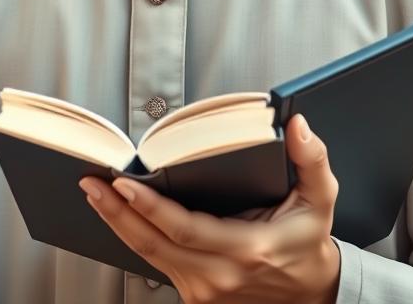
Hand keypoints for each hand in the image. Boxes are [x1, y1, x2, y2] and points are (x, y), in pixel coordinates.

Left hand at [78, 113, 340, 302]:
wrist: (314, 294)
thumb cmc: (309, 243)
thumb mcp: (321, 199)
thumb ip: (311, 160)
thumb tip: (297, 126)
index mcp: (246, 250)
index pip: (184, 228)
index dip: (149, 206)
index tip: (124, 183)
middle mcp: (219, 276)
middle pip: (154, 245)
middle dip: (117, 212)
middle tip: (92, 183)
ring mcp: (205, 292)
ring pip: (149, 257)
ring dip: (119, 224)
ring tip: (96, 194)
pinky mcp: (197, 298)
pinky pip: (157, 266)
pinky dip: (135, 239)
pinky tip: (119, 216)